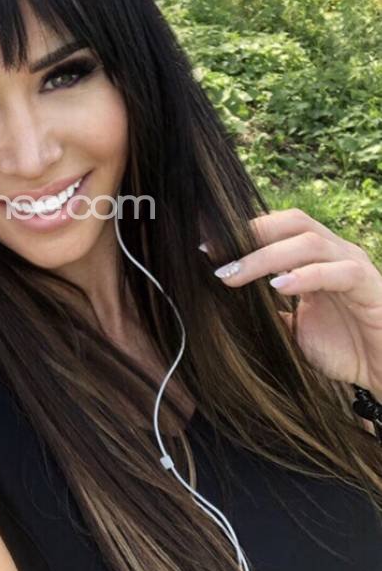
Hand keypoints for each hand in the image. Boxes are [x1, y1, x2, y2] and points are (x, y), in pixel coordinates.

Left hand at [201, 208, 381, 400]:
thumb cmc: (342, 348)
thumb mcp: (292, 328)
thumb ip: (266, 310)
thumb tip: (222, 303)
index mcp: (315, 257)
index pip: (277, 227)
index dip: (241, 231)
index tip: (205, 245)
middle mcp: (334, 252)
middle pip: (291, 222)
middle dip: (250, 234)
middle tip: (213, 253)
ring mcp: (353, 265)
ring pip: (309, 242)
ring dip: (266, 256)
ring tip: (233, 275)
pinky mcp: (369, 286)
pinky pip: (338, 271)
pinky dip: (306, 276)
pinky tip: (279, 287)